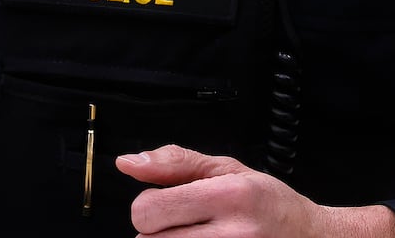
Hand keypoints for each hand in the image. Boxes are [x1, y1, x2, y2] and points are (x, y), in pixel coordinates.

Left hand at [116, 144, 394, 237]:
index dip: (149, 207)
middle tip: (190, 223)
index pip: (147, 211)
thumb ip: (173, 163)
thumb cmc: (267, 203)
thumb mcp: (226, 169)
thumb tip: (127, 163)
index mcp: (227, 197)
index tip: (167, 205)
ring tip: (199, 237)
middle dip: (160, 230)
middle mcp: (231, 236)